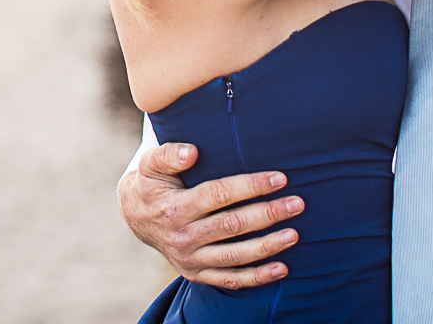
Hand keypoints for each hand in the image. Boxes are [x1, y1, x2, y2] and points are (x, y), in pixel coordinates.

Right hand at [118, 142, 302, 288]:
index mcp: (174, 207)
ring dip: (268, 246)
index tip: (279, 178)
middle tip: (297, 204)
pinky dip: (257, 277)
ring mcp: (190, 259)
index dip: (250, 186)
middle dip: (268, 214)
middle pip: (232, 225)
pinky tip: (282, 268)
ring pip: (235, 255)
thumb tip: (192, 152)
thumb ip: (168, 153)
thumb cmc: (151, 182)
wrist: (135, 215)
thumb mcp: (150, 163)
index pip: (219, 195)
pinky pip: (230, 280)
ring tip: (294, 234)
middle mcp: (182, 236)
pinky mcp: (196, 274)